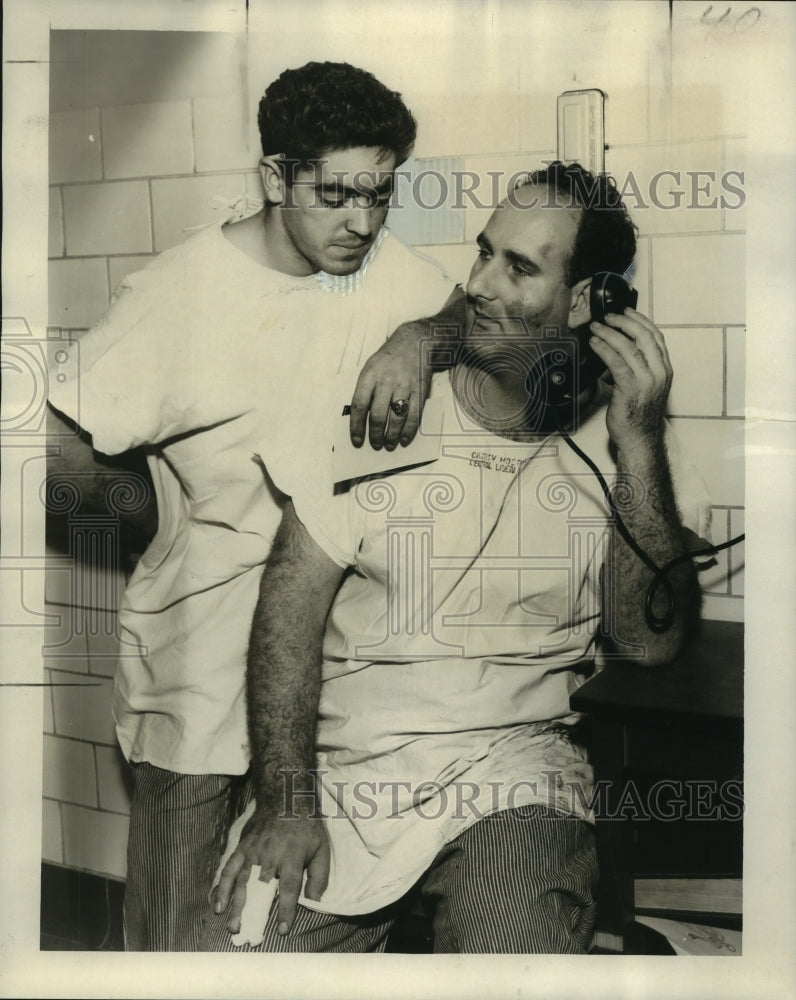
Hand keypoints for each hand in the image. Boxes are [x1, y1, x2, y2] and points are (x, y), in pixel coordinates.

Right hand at [213, 806, 329, 936]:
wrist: (285, 796)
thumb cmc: (307, 825)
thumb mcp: (321, 847)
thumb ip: (319, 876)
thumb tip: (314, 902)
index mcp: (293, 856)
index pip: (289, 888)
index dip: (286, 909)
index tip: (283, 930)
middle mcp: (271, 855)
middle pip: (261, 888)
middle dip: (255, 912)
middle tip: (248, 934)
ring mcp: (253, 851)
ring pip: (242, 881)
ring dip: (236, 905)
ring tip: (233, 925)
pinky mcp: (242, 847)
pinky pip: (229, 868)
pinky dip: (222, 887)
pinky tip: (218, 903)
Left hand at [349, 321, 431, 450]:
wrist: (415, 342)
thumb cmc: (389, 359)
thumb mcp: (371, 367)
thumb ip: (366, 390)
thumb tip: (361, 420)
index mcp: (370, 375)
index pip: (359, 405)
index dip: (356, 426)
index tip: (356, 440)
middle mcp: (387, 380)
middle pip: (377, 415)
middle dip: (375, 435)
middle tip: (375, 445)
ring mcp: (405, 386)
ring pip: (396, 418)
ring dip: (391, 436)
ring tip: (388, 445)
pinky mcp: (420, 390)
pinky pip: (414, 415)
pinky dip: (409, 430)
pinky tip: (404, 439)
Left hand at [588, 308, 672, 453]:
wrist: (639, 438)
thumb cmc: (638, 413)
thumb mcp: (644, 385)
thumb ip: (637, 366)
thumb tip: (616, 349)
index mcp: (665, 369)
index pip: (655, 336)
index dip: (639, 320)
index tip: (625, 312)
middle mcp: (659, 372)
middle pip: (643, 336)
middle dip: (623, 322)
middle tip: (607, 317)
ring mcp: (647, 380)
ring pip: (628, 346)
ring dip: (609, 333)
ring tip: (596, 328)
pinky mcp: (631, 387)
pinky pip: (616, 361)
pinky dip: (603, 349)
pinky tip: (595, 344)